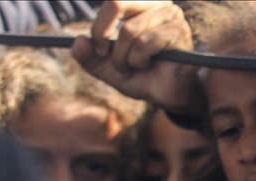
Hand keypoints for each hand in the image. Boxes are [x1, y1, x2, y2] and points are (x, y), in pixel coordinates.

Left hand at [72, 1, 201, 113]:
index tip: (98, 49)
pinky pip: (145, 43)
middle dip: (104, 34)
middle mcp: (157, 4)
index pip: (111, 0)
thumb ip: (89, 56)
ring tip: (132, 69)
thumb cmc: (141, 76)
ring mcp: (171, 15)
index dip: (98, 25)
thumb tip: (77, 42)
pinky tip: (148, 67)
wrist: (167, 95)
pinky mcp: (179, 31)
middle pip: (116, 3)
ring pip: (129, 30)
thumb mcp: (107, 67)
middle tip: (105, 56)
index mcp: (140, 3)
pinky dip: (139, 60)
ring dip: (124, 57)